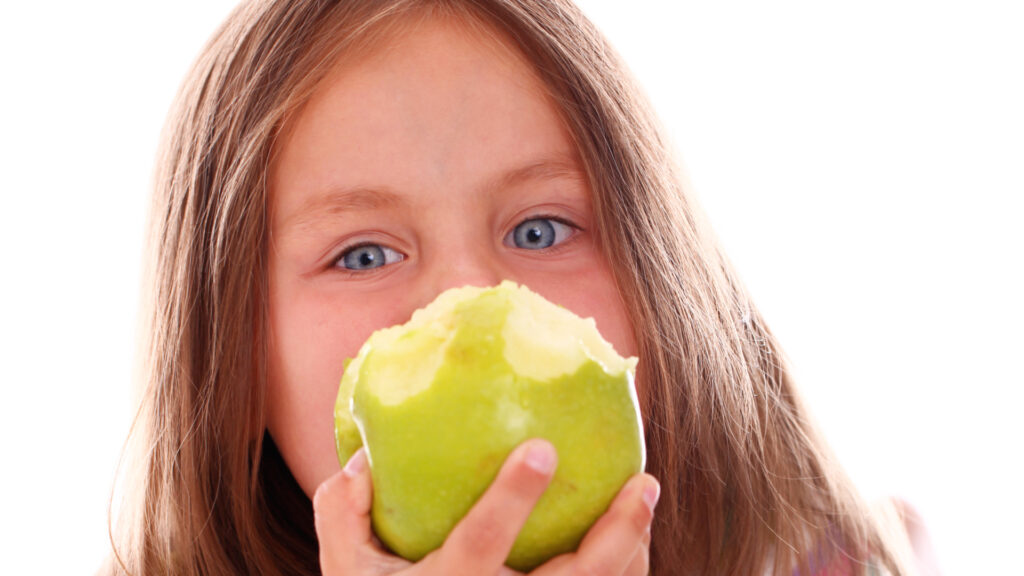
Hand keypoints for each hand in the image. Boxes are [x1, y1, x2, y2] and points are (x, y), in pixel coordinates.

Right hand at [313, 438, 658, 575]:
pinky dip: (623, 570)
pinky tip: (631, 536)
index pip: (481, 544)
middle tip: (643, 482)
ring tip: (643, 492)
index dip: (512, 499)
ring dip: (631, 549)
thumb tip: (365, 454)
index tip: (543, 450)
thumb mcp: (344, 567)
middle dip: (614, 533)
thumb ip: (342, 510)